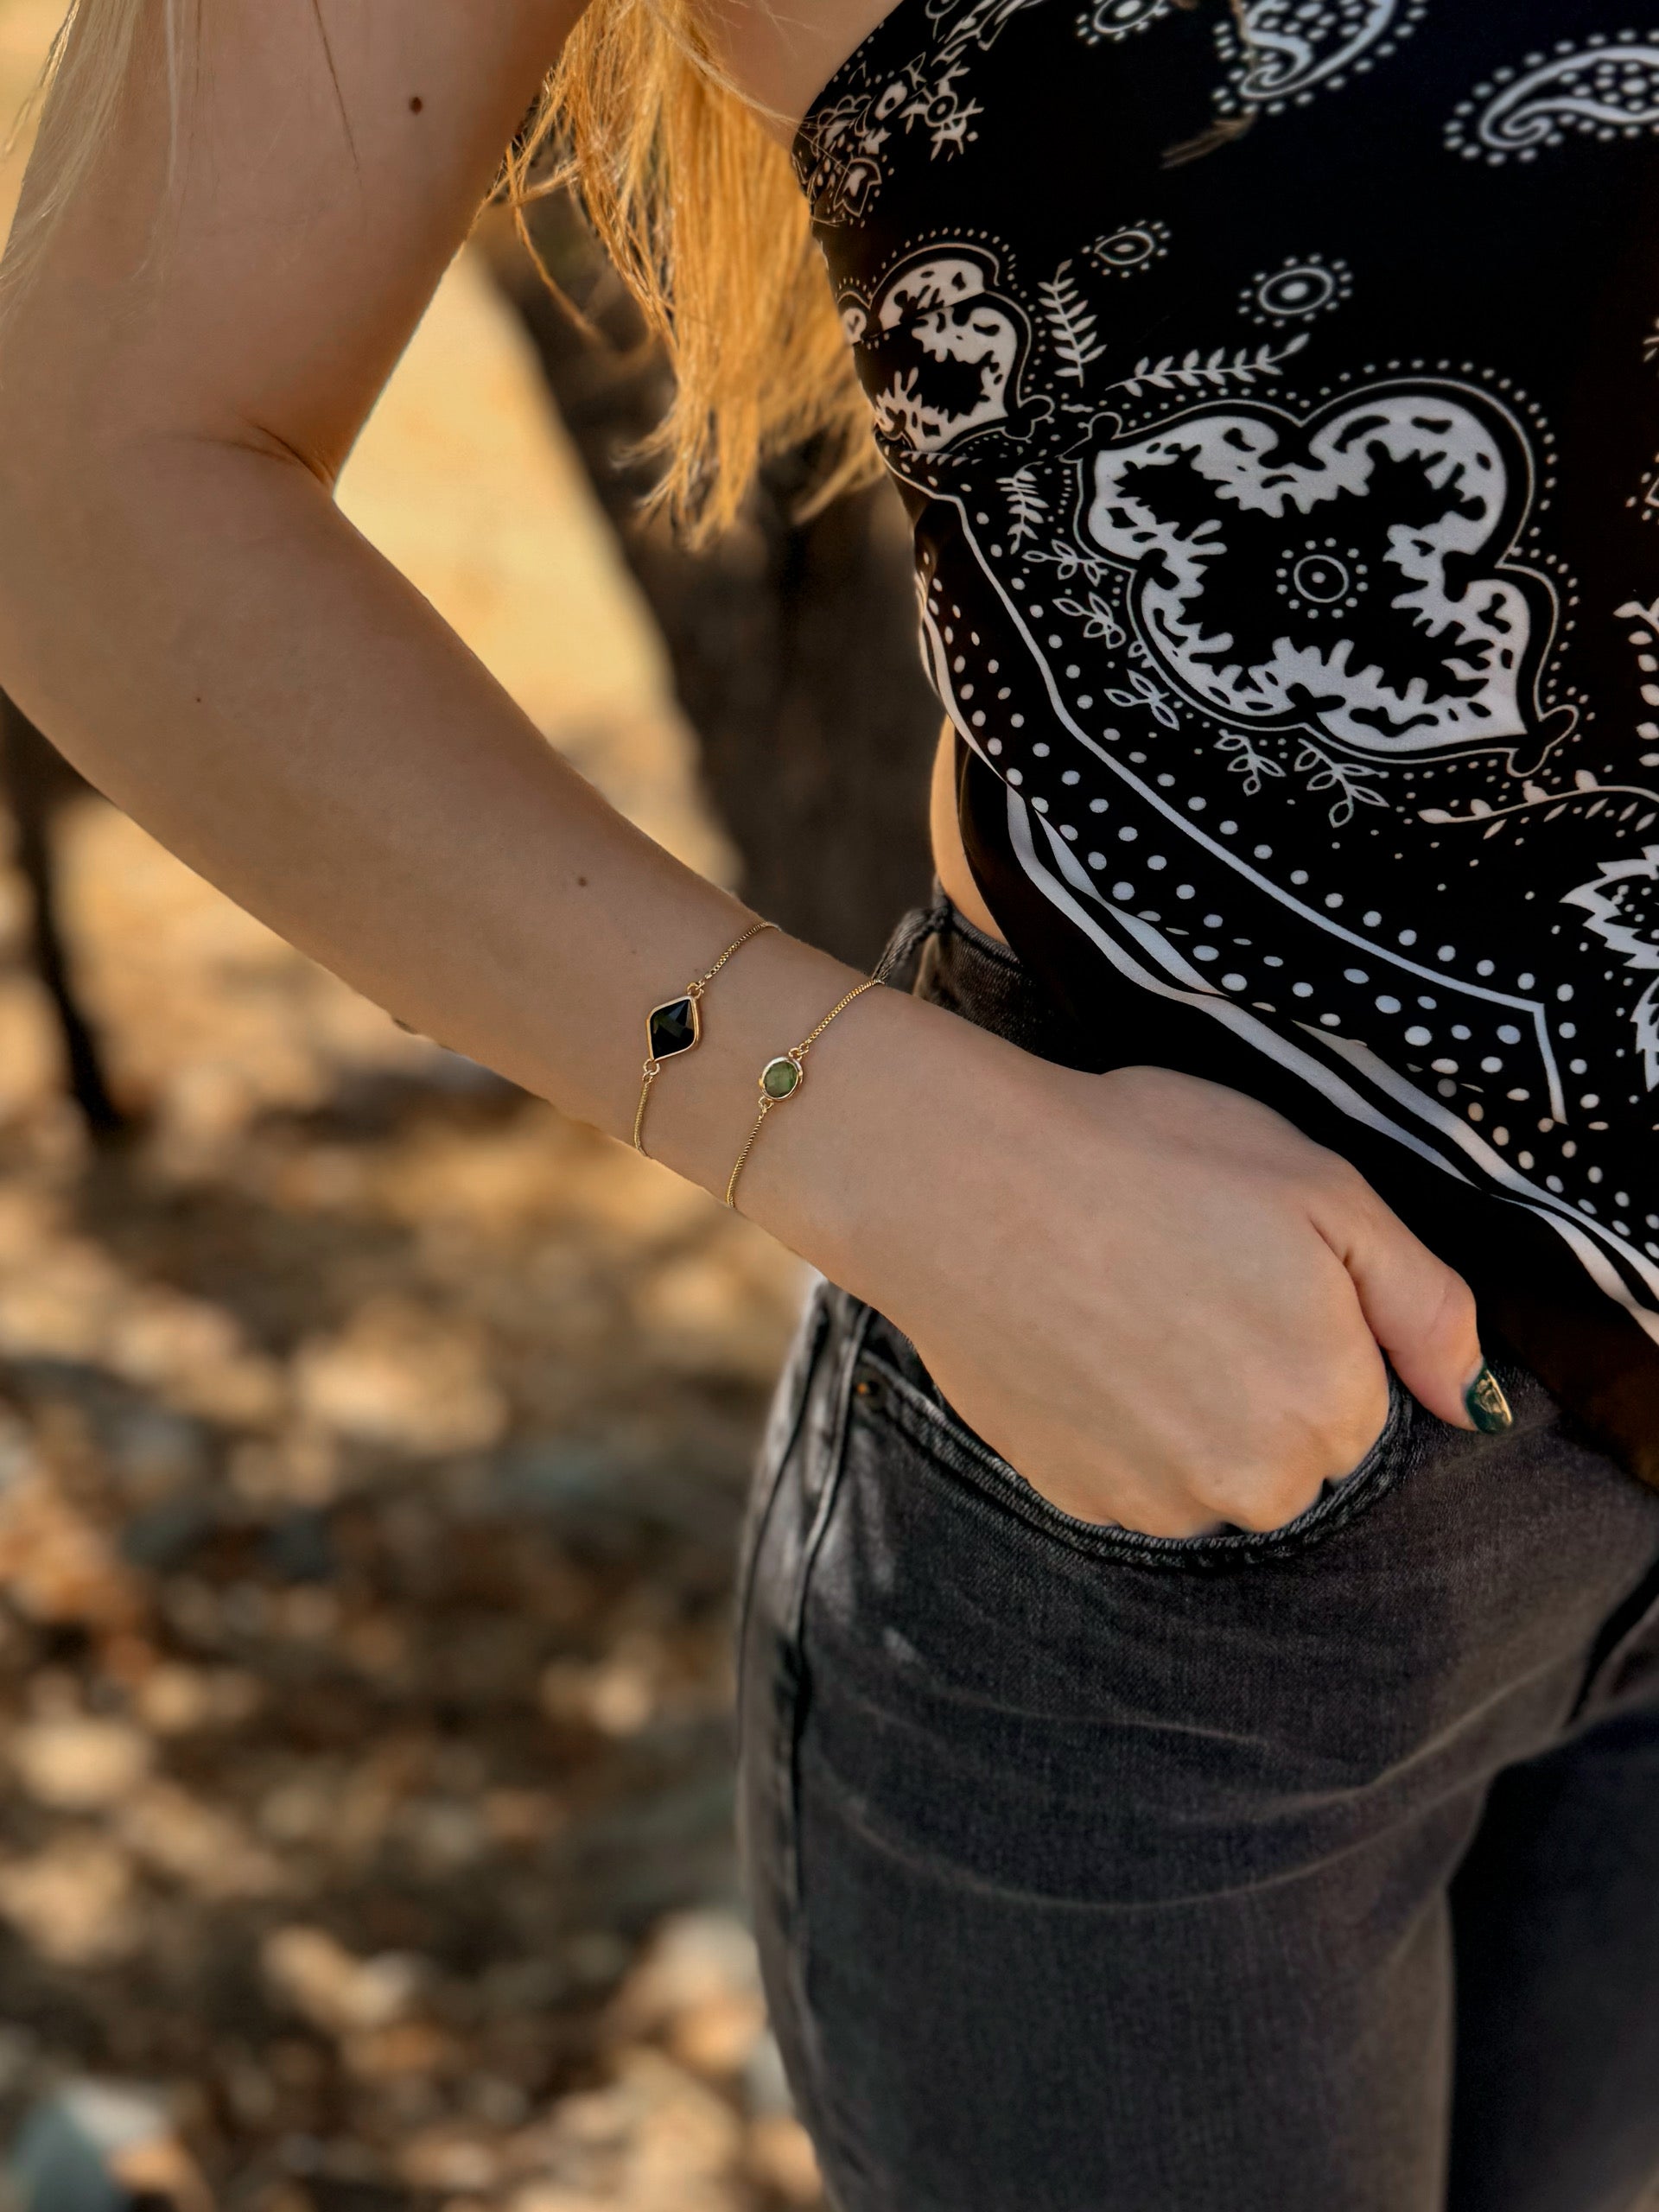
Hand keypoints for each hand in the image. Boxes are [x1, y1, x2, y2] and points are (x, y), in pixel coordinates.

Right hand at [863, 1053, 1488, 1539]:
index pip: (1363, 1403)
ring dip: (1187, 1413)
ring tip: (1124, 1305)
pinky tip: (1081, 1343)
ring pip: (1210, 1472)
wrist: (966, 1183)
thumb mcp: (1322, 1188)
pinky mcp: (1076, 1497)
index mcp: (1332, 1404)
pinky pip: (1131, 1481)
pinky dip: (1117, 1427)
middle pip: (1292, 1453)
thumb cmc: (1146, 1158)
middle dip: (1256, 1379)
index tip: (1246, 1261)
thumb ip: (1423, 1303)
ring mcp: (1158, 1500)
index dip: (1313, 1326)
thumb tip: (1477, 1402)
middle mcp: (1255, 1480)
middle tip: (1183, 1275)